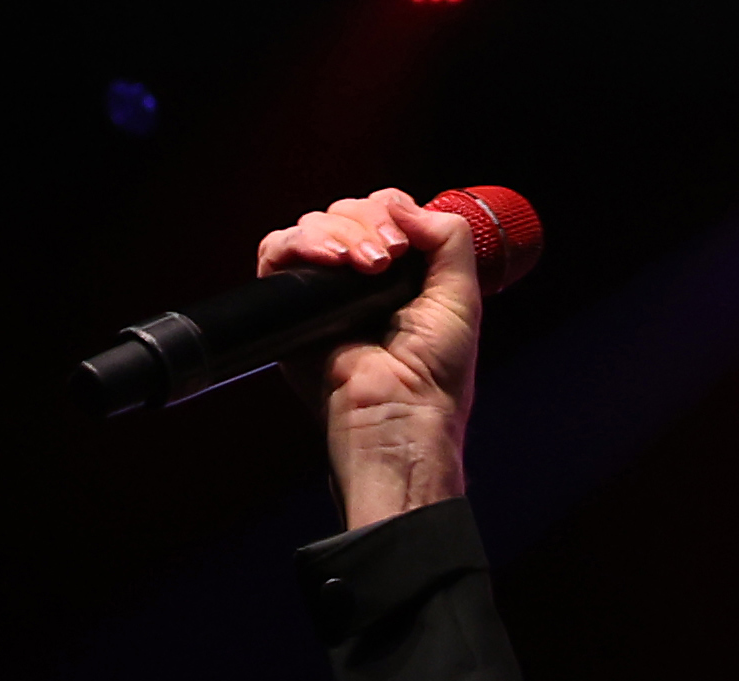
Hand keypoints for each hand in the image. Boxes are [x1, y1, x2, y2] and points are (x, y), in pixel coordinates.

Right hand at [258, 187, 487, 529]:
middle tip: (385, 260)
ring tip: (364, 267)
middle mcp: (358, 276)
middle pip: (346, 210)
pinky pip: (277, 250)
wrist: (399, 416)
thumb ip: (448, 240)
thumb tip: (404, 204)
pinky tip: (330, 262)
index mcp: (399, 273)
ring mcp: (322, 288)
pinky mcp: (289, 304)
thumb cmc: (435, 377)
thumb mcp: (461, 298)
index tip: (405, 245)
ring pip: (314, 224)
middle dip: (367, 223)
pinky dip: (301, 244)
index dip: (392, 213)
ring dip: (339, 233)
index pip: (384, 212)